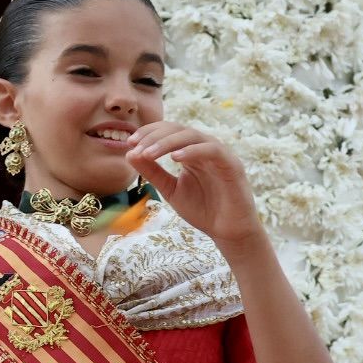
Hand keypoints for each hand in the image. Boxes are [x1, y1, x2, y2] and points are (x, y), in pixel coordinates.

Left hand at [126, 121, 262, 248]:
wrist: (227, 232)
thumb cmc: (202, 210)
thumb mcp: (170, 190)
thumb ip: (153, 173)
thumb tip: (130, 153)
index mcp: (191, 152)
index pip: (168, 131)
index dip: (148, 133)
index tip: (130, 143)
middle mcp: (205, 148)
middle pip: (178, 129)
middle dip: (154, 136)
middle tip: (135, 147)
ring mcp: (220, 154)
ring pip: (193, 136)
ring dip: (168, 143)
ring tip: (149, 154)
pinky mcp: (232, 164)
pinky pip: (212, 150)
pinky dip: (193, 151)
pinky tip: (175, 159)